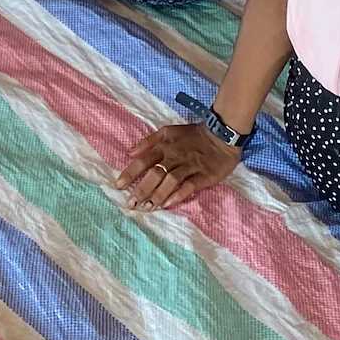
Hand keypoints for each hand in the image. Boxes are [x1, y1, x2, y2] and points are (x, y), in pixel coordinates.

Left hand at [116, 121, 242, 210]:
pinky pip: (189, 186)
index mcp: (164, 146)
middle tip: (131, 204)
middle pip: (154, 173)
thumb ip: (148, 141)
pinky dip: (178, 195)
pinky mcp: (204, 175)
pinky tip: (168, 204)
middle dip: (141, 189)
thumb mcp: (168, 131)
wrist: (222, 135)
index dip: (130, 173)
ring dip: (157, 195)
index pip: (143, 161)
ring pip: (170, 181)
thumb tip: (130, 152)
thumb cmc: (192, 135)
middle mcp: (174, 156)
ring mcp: (189, 166)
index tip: (118, 186)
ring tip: (147, 208)